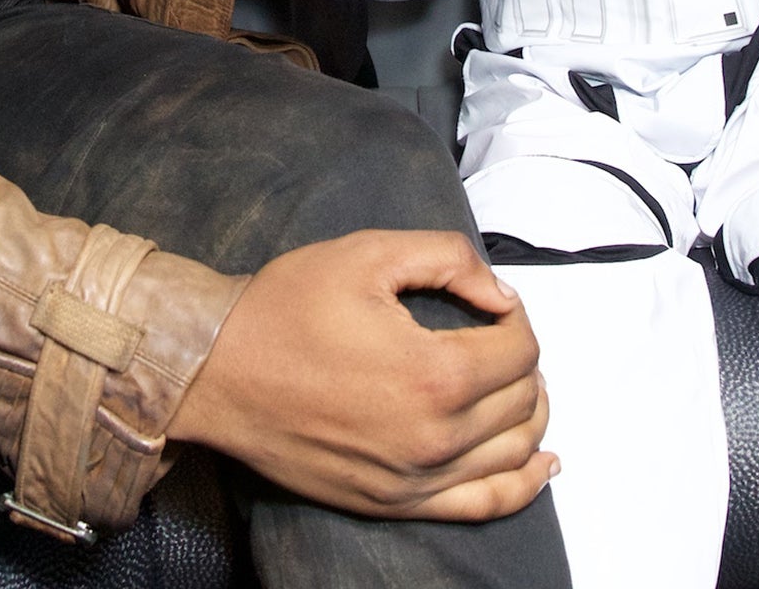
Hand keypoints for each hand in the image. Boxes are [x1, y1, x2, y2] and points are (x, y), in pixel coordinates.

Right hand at [168, 229, 557, 520]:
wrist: (216, 373)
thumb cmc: (281, 312)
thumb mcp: (366, 255)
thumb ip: (448, 260)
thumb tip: (501, 295)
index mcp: (435, 373)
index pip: (519, 349)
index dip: (515, 318)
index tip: (491, 305)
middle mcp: (434, 436)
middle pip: (522, 401)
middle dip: (523, 364)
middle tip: (498, 338)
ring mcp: (415, 478)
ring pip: (514, 453)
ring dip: (530, 416)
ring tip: (521, 388)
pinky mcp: (394, 502)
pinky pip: (484, 504)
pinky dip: (523, 485)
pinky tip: (542, 466)